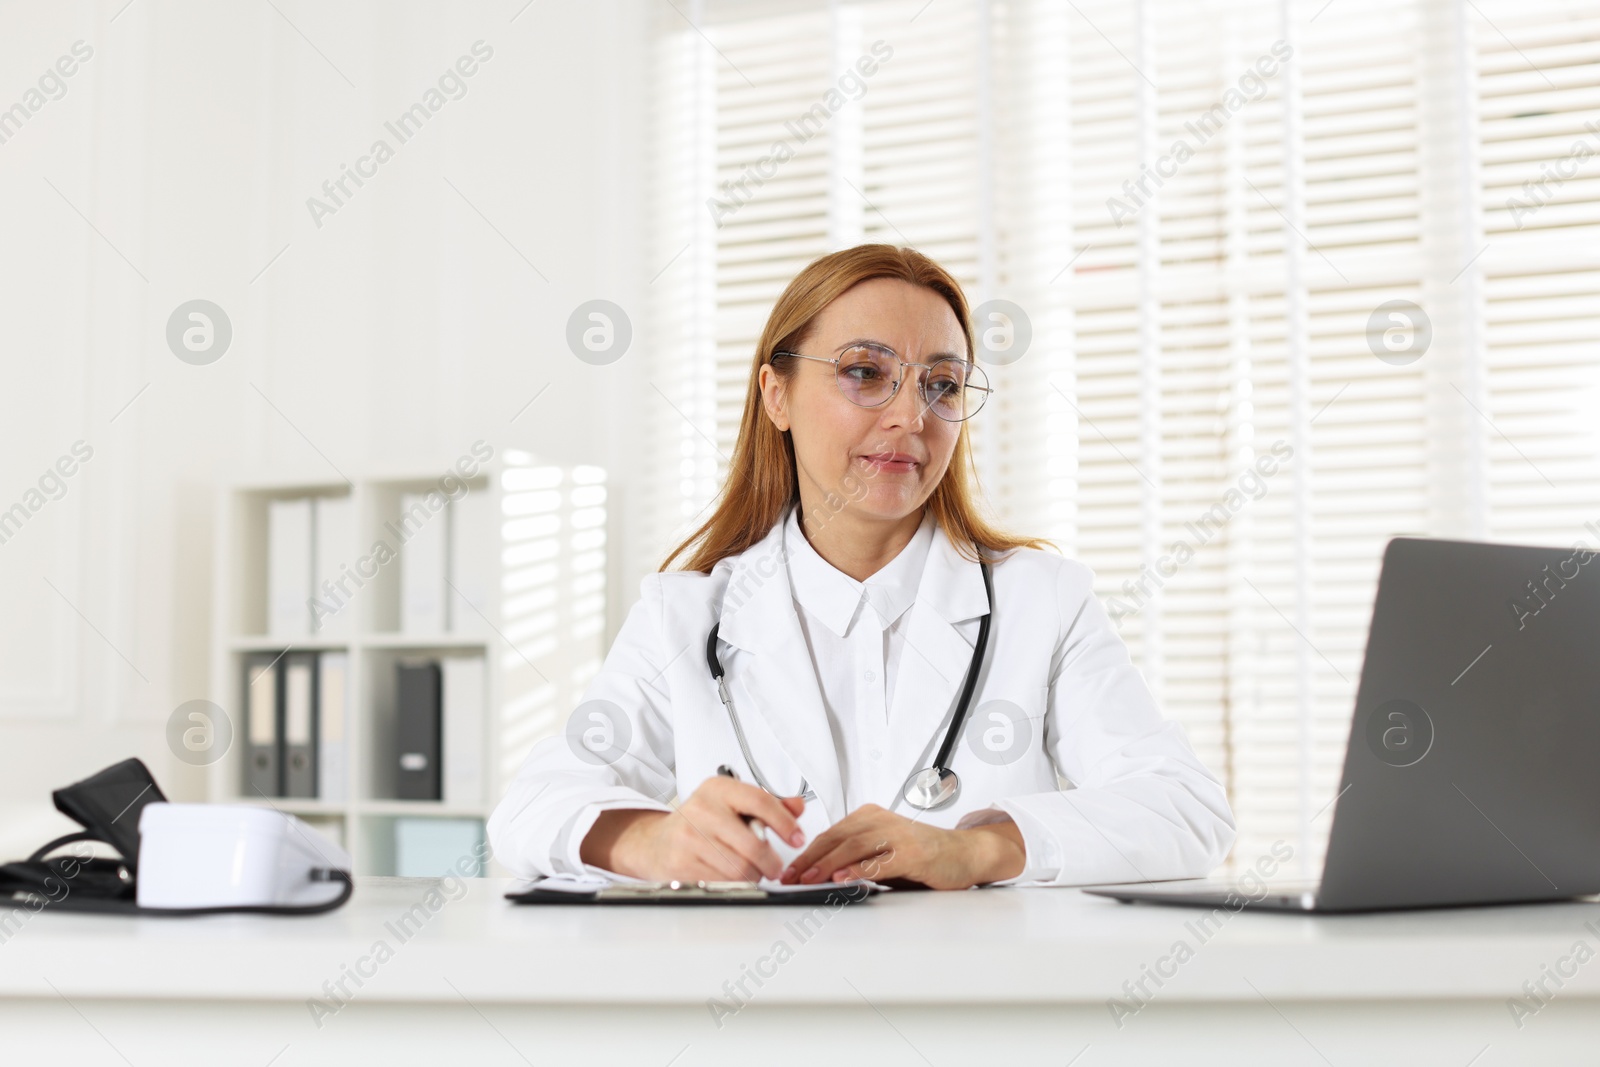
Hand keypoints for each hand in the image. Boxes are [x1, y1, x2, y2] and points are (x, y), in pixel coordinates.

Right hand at [579, 777, 806, 881]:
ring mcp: (689, 837)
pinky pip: (723, 882)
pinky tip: (731, 877)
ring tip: (751, 871)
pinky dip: (734, 885)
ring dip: (753, 876)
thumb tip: (797, 807)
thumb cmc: (700, 822)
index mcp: (718, 789)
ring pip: (740, 869)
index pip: (760, 801)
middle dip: (771, 862)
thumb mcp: (731, 803)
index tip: (797, 838)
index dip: (784, 822)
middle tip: (775, 867)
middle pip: (752, 844)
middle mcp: (702, 809)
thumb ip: (767, 804)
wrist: (656, 842)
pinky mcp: (682, 864)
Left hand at [778, 804, 1025, 889]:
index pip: (830, 833)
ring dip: (826, 865)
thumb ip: (857, 858)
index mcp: (870, 816)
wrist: (965, 854)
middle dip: (809, 859)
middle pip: (836, 838)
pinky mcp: (913, 853)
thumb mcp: (884, 851)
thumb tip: (821, 876)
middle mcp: (881, 820)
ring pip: (853, 846)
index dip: (806, 852)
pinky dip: (858, 870)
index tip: (789, 870)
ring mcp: (897, 835)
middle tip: (789, 877)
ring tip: (807, 879)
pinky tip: (842, 879)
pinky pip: (879, 861)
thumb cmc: (924, 855)